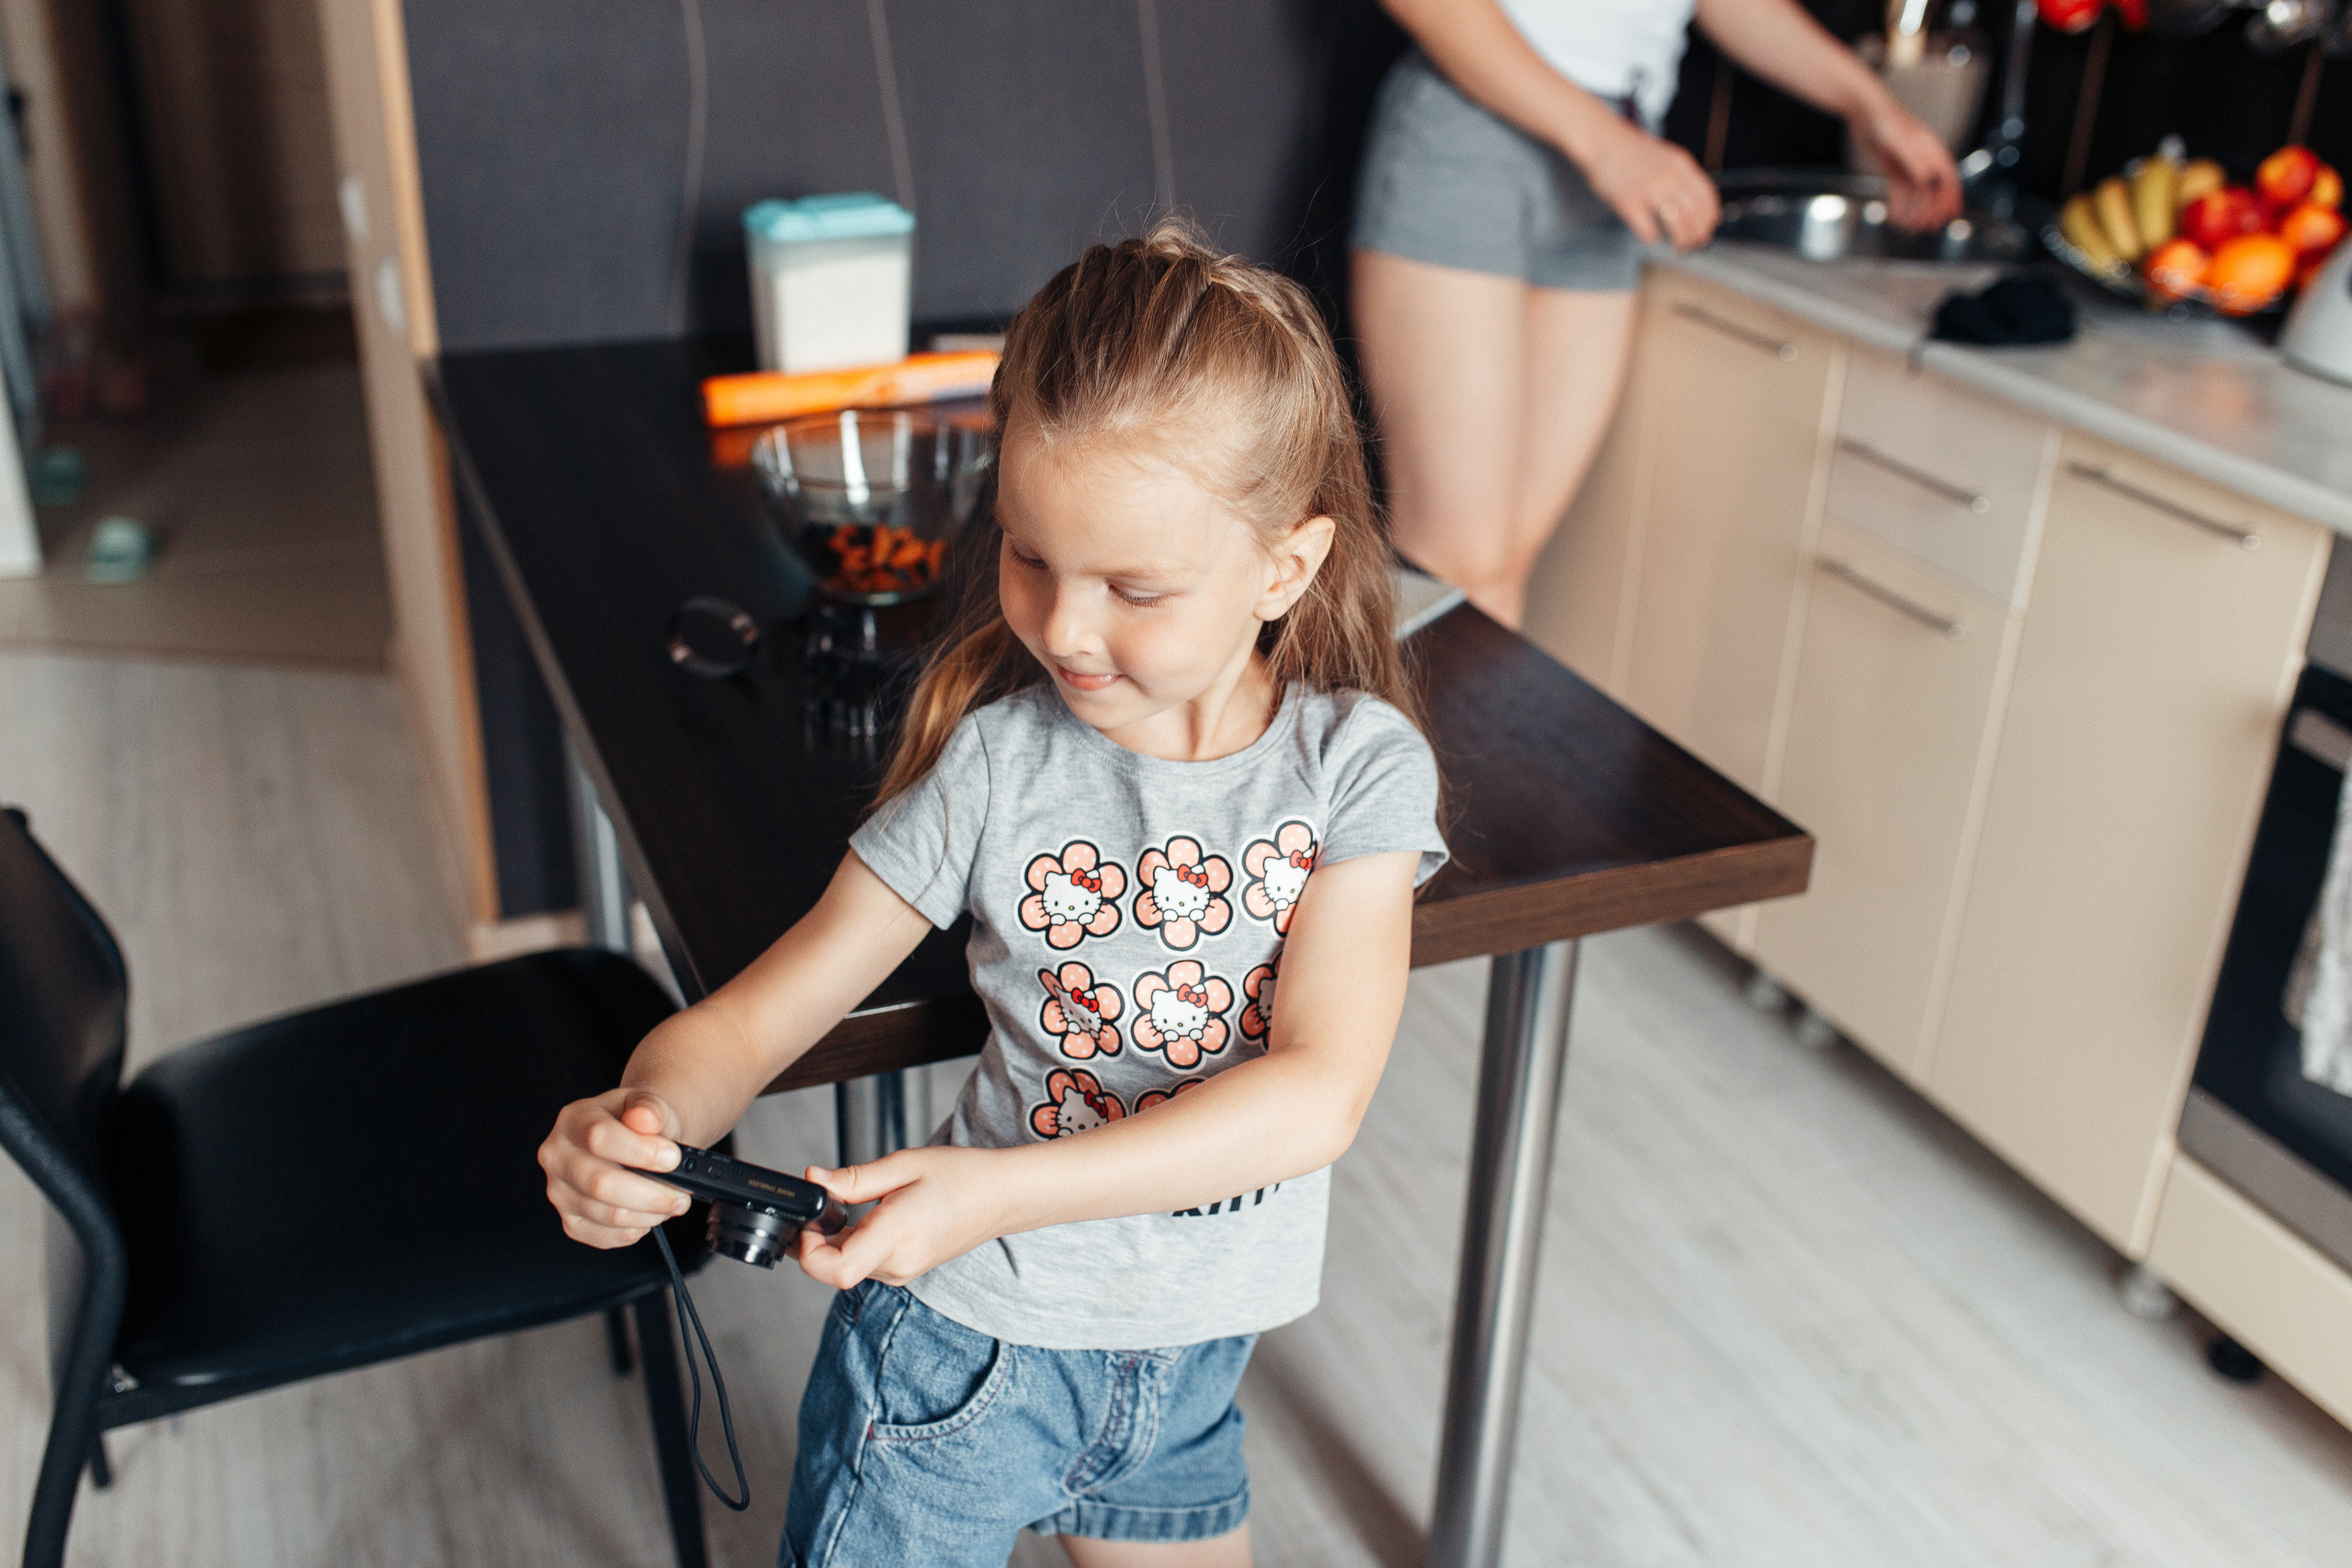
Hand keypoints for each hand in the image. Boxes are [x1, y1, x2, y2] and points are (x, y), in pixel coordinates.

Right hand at [539, 1088, 692, 1248]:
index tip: (672, 1158)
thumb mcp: (650, 1105)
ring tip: (670, 1202)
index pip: (600, 1138)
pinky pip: (606, 1237)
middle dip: (652, 1194)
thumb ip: (650, 1109)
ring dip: (650, 1214)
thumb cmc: (641, 1124)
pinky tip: (648, 1214)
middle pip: (602, 1184)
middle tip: (681, 1194)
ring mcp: (560, 1192)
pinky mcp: (571, 1222)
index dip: (641, 1152)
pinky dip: (636, 1230)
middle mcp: (558, 1157)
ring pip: (608, 1215)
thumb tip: (645, 1118)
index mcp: (574, 1120)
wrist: (637, 1139)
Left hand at [793, 1146, 1013, 1288]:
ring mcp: (901, 1271)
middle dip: (816, 1240)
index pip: (834, 1270)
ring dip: (834, 1242)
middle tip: (824, 1202)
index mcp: (897, 1236)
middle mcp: (897, 1264)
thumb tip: (814, 1180)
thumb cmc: (962, 1176)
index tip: (809, 1219)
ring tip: (851, 1204)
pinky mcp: (904, 1270)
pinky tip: (865, 1216)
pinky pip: (864, 1264)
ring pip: (846, 1267)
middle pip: (833, 1270)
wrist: (1002, 1197)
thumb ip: (853, 1178)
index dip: (807, 1249)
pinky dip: (852, 1244)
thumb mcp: (904, 1165)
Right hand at [1574, 115, 1720, 251]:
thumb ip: (1680, 175)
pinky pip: (1648, 230)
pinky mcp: (1628, 203)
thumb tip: (1695, 205)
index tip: (1708, 228)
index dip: (1710, 216)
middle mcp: (1668, 176)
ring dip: (1681, 240)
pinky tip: (1653, 237)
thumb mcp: (1665, 156)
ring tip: (1680, 247)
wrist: (1602, 140)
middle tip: (1694, 244)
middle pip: (1693, 213)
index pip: (1706, 195)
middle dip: (1697, 234)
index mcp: (1680, 164)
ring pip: (1677, 224)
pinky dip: (1654, 238)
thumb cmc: (1631, 153)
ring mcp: (1648, 189)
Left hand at [1850, 100, 1962, 230]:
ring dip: (1914, 210)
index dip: (1951, 197)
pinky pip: (1899, 189)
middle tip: (1927, 227)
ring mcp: (1908, 163)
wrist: (1864, 111)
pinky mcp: (1893, 166)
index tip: (1951, 214)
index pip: (1948, 177)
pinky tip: (1894, 215)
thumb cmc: (1885, 119)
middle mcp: (1922, 158)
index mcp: (1931, 150)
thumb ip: (1914, 160)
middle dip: (1931, 209)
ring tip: (1909, 226)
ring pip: (1916, 192)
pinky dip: (1899, 203)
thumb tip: (1928, 178)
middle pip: (1933, 188)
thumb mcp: (1900, 141)